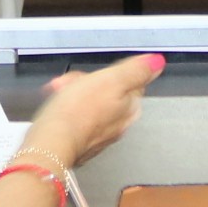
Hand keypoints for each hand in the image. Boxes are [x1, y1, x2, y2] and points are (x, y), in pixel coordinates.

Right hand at [21, 54, 163, 168]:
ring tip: (60, 94)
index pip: (130, 83)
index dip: (111, 73)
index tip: (96, 72)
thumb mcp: (111, 80)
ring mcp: (99, 136)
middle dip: (88, 83)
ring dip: (74, 95)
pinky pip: (77, 119)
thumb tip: (157, 62)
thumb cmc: (78, 111)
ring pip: (90, 105)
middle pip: (108, 93)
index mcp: (130, 109)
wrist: (50, 142)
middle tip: (73, 83)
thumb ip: (136, 71)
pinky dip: (67, 111)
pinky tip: (57, 110)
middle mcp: (118, 125)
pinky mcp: (80, 143)